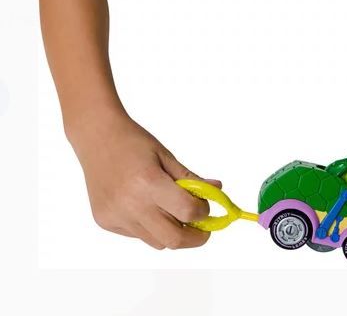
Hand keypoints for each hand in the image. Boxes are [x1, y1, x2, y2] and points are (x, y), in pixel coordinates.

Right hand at [66, 111, 220, 249]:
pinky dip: (150, 227)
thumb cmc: (134, 143)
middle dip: (195, 238)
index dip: (203, 212)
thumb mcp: (167, 156)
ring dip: (172, 232)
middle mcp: (130, 204)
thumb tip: (217, 191)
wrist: (96, 137)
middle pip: (173, 239)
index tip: (206, 207)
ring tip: (173, 214)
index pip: (187, 211)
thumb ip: (192, 178)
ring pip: (156, 242)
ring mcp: (115, 216)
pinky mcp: (105, 222)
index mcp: (148, 182)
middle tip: (203, 230)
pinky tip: (146, 206)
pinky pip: (138, 235)